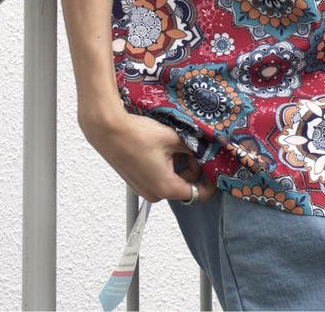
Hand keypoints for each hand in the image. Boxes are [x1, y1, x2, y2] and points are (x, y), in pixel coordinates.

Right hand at [81, 109, 215, 203]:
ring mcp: (144, 189)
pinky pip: (159, 176)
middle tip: (190, 145)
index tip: (215, 168)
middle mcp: (154, 194)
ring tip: (173, 142)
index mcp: (166, 188)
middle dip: (192, 166)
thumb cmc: (139, 135)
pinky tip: (162, 146)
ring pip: (172, 179)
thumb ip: (194, 147)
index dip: (210, 183)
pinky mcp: (136, 182)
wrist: (108, 130)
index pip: (198, 194)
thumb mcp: (173, 138)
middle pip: (185, 184)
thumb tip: (207, 149)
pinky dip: (166, 164)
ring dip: (178, 163)